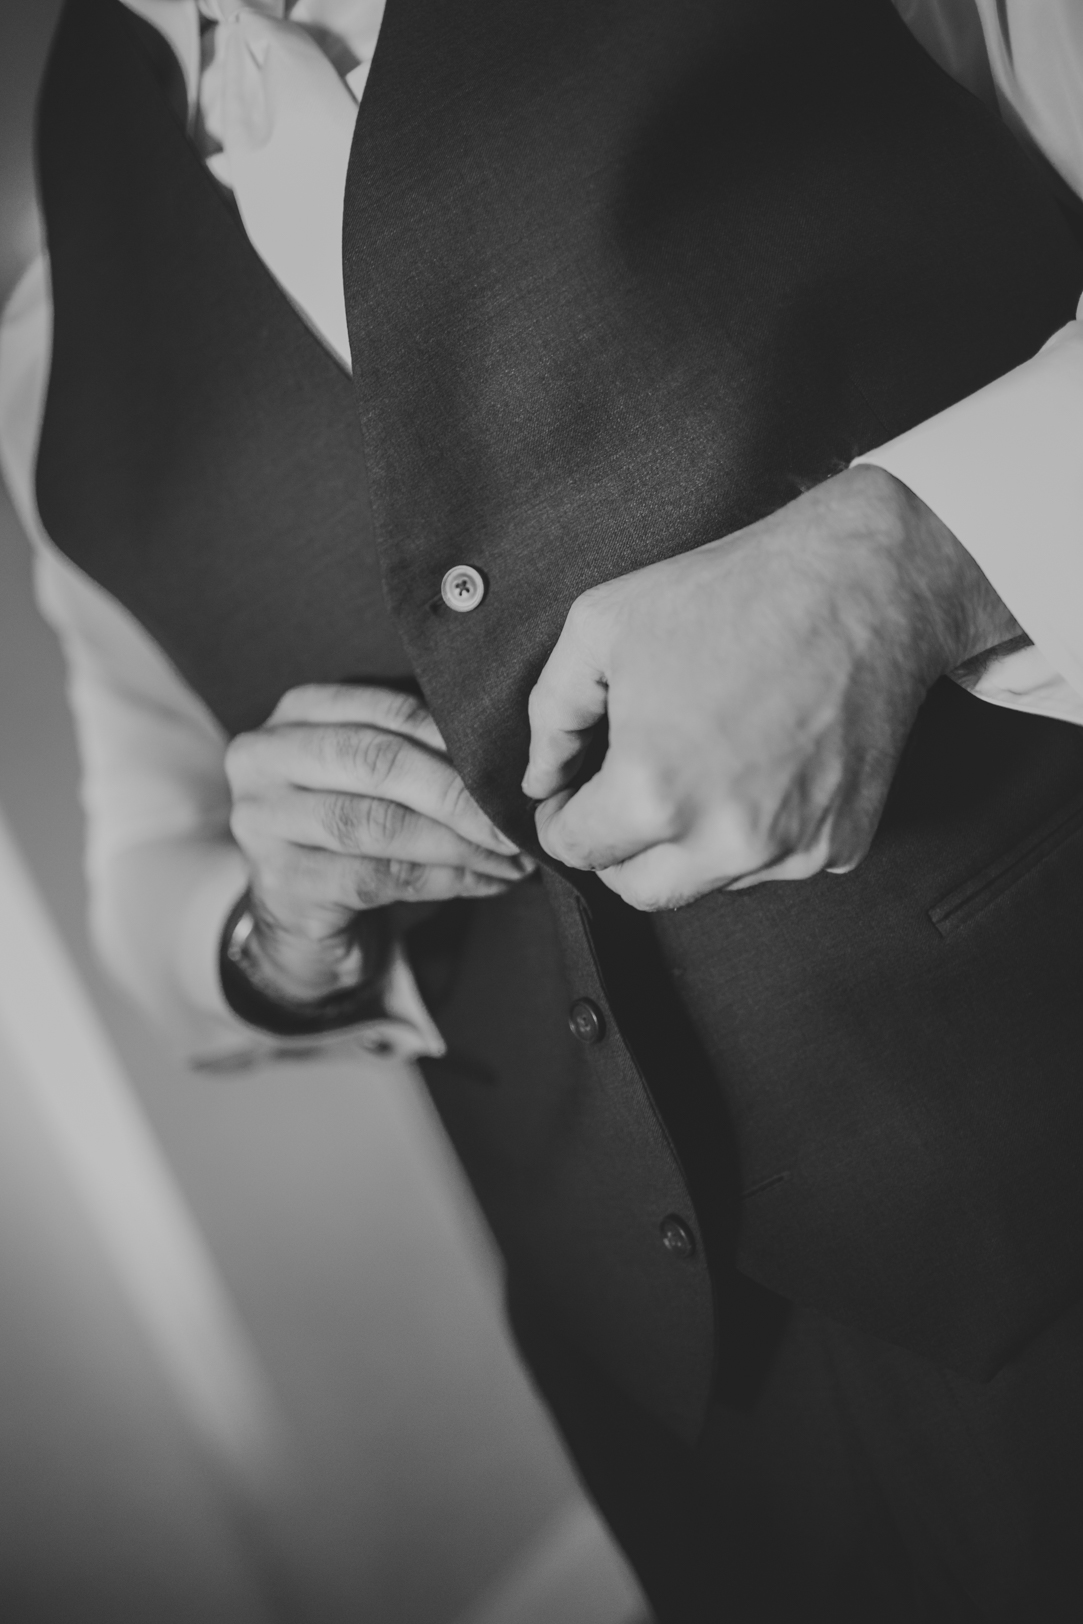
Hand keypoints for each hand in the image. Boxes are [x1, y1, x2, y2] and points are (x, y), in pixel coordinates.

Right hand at [226, 684, 531, 1001]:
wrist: (301, 924)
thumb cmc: (351, 834)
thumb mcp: (371, 779)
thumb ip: (418, 754)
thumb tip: (506, 757)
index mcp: (295, 714)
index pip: (387, 710)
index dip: (455, 739)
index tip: (511, 769)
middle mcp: (264, 759)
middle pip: (377, 762)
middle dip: (458, 794)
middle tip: (515, 821)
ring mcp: (263, 823)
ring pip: (377, 823)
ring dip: (459, 842)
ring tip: (511, 856)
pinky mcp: (283, 884)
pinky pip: (378, 877)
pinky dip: (445, 879)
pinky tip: (486, 881)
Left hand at [523, 466, 1018, 910]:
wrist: (863, 583)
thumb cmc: (731, 593)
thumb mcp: (602, 626)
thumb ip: (550, 715)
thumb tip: (541, 780)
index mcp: (655, 792)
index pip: (577, 851)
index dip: (560, 819)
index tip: (569, 795)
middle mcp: (725, 839)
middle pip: (638, 890)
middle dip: (616, 847)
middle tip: (621, 792)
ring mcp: (791, 849)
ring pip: (708, 882)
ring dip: (688, 842)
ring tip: (702, 761)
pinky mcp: (841, 845)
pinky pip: (775, 863)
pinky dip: (756, 831)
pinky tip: (762, 764)